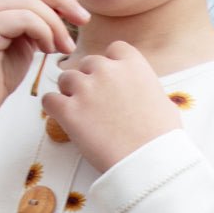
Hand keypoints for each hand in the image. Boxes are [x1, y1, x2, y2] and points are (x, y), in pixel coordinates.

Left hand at [40, 41, 182, 173]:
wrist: (148, 163)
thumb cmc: (161, 139)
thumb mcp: (164, 103)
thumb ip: (146, 89)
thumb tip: (142, 93)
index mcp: (133, 65)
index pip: (114, 50)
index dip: (111, 65)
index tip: (112, 80)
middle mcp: (107, 70)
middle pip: (88, 63)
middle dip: (90, 80)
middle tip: (96, 102)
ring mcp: (86, 89)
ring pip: (66, 78)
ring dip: (70, 92)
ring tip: (81, 113)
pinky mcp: (69, 111)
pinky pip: (49, 100)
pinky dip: (54, 108)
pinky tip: (64, 119)